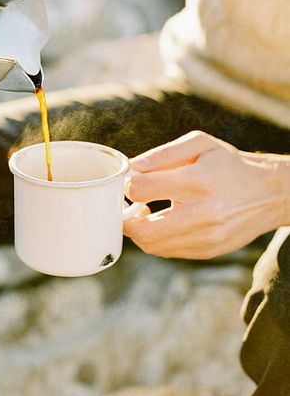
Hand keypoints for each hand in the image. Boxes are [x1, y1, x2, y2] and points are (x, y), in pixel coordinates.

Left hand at [123, 130, 289, 259]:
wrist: (270, 193)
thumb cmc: (228, 164)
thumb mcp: (199, 144)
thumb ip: (162, 154)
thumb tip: (130, 168)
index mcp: (198, 181)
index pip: (141, 189)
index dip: (128, 185)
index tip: (132, 180)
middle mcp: (203, 214)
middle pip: (142, 230)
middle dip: (124, 217)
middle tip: (129, 203)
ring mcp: (206, 238)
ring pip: (151, 245)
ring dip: (138, 229)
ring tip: (145, 210)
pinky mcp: (207, 251)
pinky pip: (166, 251)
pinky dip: (155, 238)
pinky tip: (162, 221)